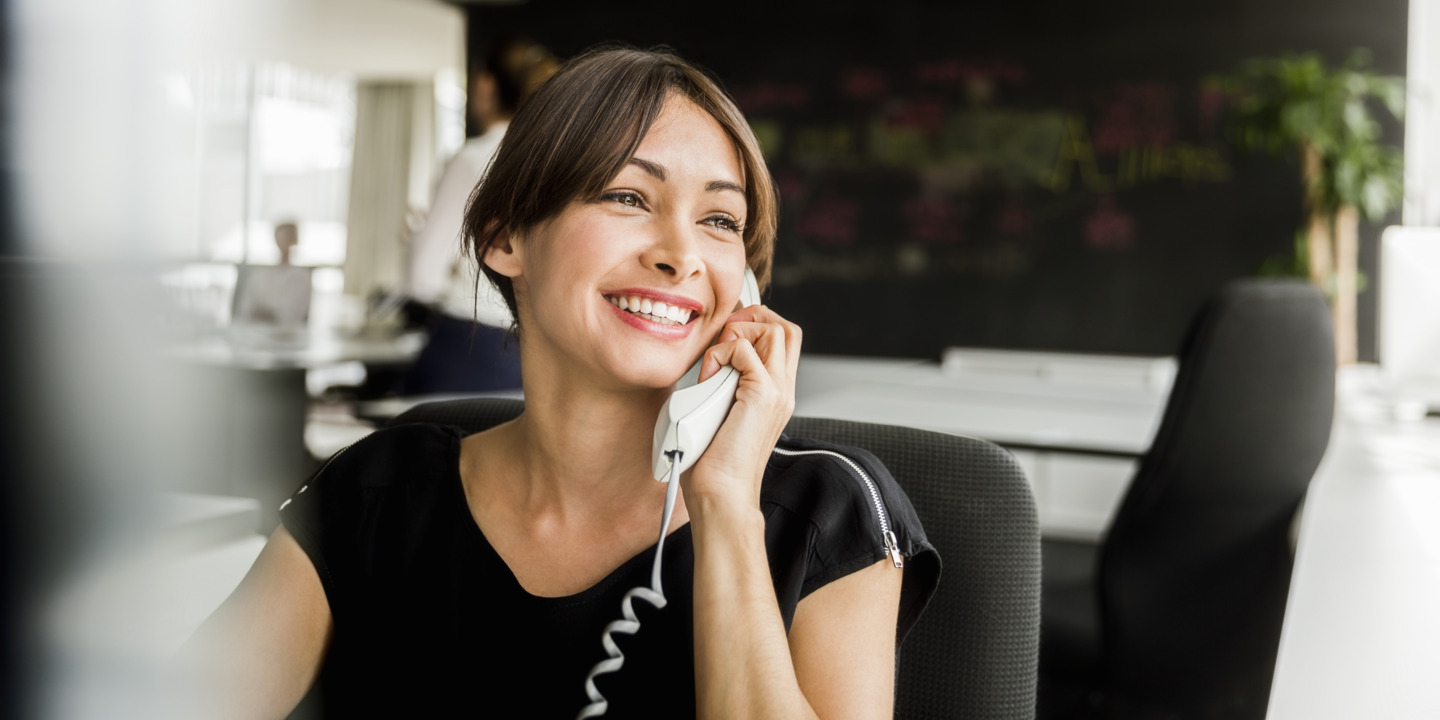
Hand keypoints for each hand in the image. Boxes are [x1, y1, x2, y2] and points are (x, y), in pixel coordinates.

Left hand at [684, 304, 801, 508]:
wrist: (721, 496)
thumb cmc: (713, 466)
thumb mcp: (720, 416)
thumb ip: (722, 388)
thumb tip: (704, 368)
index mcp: (776, 396)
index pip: (783, 341)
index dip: (755, 327)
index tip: (723, 340)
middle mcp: (783, 391)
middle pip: (787, 329)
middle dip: (752, 319)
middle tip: (723, 338)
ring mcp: (777, 392)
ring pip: (776, 330)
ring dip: (738, 334)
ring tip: (716, 361)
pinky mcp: (762, 396)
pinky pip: (745, 350)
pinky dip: (722, 353)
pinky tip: (708, 376)